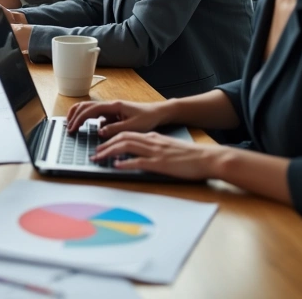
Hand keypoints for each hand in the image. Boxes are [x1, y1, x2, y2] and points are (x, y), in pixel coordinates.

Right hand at [66, 100, 170, 135]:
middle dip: (74, 116)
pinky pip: (96, 114)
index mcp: (113, 106)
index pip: (90, 110)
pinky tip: (86, 126)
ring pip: (89, 108)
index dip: (79, 119)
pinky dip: (87, 118)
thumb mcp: (133, 127)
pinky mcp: (112, 113)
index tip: (72, 129)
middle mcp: (109, 105)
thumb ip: (115, 129)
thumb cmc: (147, 118)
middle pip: (85, 106)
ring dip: (78, 115)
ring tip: (71, 124)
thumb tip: (99, 132)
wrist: (157, 113)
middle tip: (68, 128)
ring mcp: (110, 108)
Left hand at [93, 131, 226, 179]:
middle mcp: (152, 142)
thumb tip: (139, 155)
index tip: (101, 146)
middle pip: (122, 139)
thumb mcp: (168, 148)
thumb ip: (154, 148)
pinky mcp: (160, 163)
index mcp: (153, 138)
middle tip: (94, 153)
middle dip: (105, 145)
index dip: (111, 140)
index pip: (127, 135)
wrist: (207, 158)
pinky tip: (116, 166)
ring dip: (109, 152)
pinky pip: (138, 162)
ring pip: (126, 147)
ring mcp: (155, 152)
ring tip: (98, 158)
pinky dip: (125, 163)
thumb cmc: (190, 156)